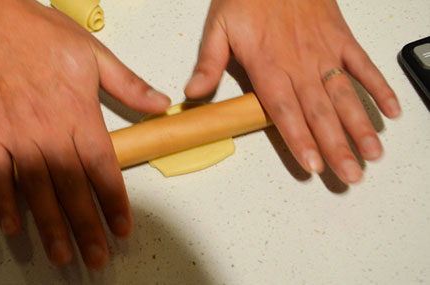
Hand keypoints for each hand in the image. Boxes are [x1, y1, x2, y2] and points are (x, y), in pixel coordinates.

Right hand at [0, 0, 169, 267]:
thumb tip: (162, 104)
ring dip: (50, 225)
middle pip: (72, 188)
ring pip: (38, 188)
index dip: (114, 201)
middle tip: (96, 256)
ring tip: (63, 253)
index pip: (103, 167)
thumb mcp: (96, 55)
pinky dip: (4, 202)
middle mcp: (50, 130)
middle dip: (86, 226)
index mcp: (79, 113)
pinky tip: (14, 227)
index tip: (122, 227)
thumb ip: (130, 85)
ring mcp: (17, 134)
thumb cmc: (44, 35)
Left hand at [185, 0, 400, 183]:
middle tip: (349, 175)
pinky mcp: (340, 38)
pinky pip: (362, 65)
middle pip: (319, 112)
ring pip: (343, 95)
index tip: (313, 165)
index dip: (300, 139)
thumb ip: (209, 63)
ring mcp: (323, 51)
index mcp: (267, 64)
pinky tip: (390, 111)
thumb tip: (194, 93)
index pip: (284, 110)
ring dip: (358, 126)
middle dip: (335, 146)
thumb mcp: (218, 26)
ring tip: (371, 154)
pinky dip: (378, 87)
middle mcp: (299, 63)